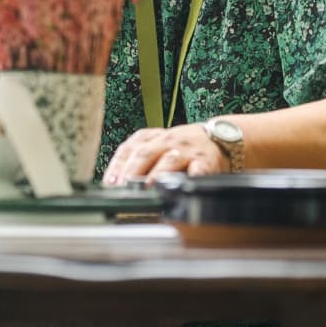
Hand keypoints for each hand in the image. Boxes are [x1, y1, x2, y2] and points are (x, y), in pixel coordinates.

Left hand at [103, 123, 226, 185]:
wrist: (217, 137)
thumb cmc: (181, 147)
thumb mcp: (156, 147)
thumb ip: (138, 161)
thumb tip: (115, 185)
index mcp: (149, 138)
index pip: (127, 150)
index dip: (116, 167)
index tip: (108, 184)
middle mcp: (166, 142)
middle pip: (144, 153)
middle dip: (132, 171)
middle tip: (123, 187)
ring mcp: (186, 152)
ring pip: (169, 160)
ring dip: (157, 174)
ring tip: (148, 187)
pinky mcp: (206, 162)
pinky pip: (198, 171)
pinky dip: (190, 180)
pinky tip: (182, 189)